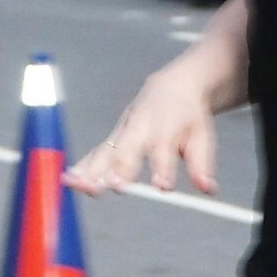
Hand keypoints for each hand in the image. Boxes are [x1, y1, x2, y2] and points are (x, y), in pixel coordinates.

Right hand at [68, 58, 217, 197]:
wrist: (172, 87)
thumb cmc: (188, 115)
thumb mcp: (202, 135)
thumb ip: (201, 163)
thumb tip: (208, 189)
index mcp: (166, 127)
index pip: (165, 150)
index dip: (164, 168)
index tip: (162, 186)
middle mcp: (141, 128)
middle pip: (128, 150)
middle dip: (120, 168)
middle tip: (114, 186)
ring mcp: (123, 132)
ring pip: (106, 151)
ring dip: (93, 170)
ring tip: (81, 187)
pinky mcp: (113, 138)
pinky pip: (95, 153)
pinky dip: (82, 166)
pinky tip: (68, 180)